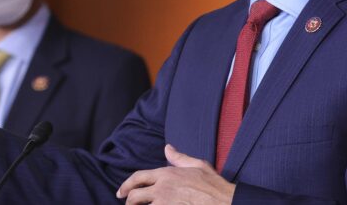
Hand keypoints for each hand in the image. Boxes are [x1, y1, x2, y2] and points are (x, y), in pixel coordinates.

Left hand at [117, 144, 234, 204]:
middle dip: (129, 202)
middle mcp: (162, 189)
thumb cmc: (213, 186)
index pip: (138, 177)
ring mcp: (165, 204)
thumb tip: (168, 148)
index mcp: (166, 175)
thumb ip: (179, 157)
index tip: (121, 192)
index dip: (126, 185)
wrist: (224, 202)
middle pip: (134, 197)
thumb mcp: (197, 165)